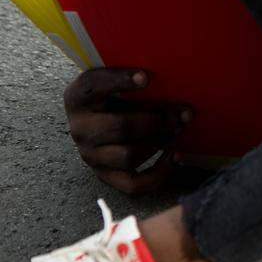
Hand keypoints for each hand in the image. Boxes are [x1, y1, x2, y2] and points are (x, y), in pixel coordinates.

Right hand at [63, 67, 189, 194]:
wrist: (97, 118)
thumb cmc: (114, 94)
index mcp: (78, 98)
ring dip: (160, 142)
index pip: (92, 86)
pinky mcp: (105, 175)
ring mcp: (91, 155)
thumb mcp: (115, 81)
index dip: (119, 81)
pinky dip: (158, 173)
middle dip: (157, 120)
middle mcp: (80, 128)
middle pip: (120, 127)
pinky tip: (174, 154)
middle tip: (182, 113)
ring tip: (178, 129)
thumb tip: (169, 78)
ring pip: (128, 156)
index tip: (145, 77)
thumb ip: (133, 79)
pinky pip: (132, 184)